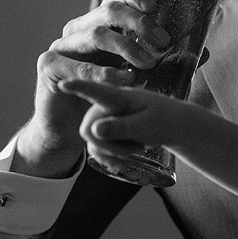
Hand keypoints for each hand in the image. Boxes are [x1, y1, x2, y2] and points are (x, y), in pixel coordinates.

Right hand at [14, 0, 171, 176]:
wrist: (69, 128)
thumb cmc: (105, 98)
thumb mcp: (136, 76)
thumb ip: (164, 63)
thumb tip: (202, 53)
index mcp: (100, 24)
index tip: (156, 4)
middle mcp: (80, 28)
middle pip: (109, 11)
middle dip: (139, 23)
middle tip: (162, 40)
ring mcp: (62, 45)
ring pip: (96, 34)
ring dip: (126, 47)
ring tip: (148, 64)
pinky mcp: (50, 65)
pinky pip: (77, 65)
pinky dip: (102, 72)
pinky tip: (123, 79)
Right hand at [58, 80, 175, 168]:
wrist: (174, 127)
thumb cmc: (165, 121)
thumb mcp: (147, 125)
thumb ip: (121, 127)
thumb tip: (93, 130)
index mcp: (121, 96)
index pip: (98, 91)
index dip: (80, 88)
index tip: (62, 84)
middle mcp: (108, 104)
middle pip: (89, 127)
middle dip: (108, 144)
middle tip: (137, 147)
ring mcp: (105, 116)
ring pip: (93, 140)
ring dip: (113, 151)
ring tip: (137, 148)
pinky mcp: (105, 128)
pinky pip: (96, 147)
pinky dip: (110, 155)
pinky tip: (127, 155)